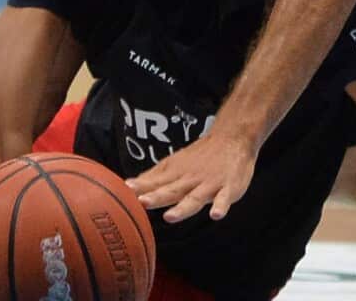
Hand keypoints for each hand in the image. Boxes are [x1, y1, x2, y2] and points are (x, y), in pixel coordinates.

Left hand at [125, 134, 258, 223]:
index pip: (155, 183)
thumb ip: (155, 177)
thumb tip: (129, 186)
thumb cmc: (201, 156)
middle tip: (141, 202)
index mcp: (176, 174)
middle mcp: (190, 179)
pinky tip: (216, 215)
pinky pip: (224, 198)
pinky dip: (221, 206)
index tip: (123, 191)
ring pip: (195, 198)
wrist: (232, 138)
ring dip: (183, 208)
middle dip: (156, 197)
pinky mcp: (228, 188)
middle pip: (171, 191)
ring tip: (170, 217)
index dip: (140, 188)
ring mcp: (209, 184)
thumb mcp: (176, 164)